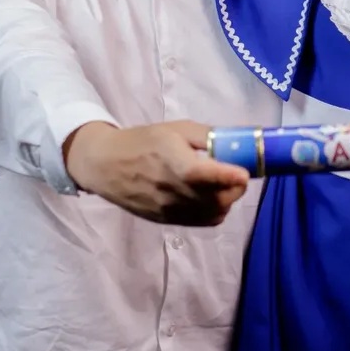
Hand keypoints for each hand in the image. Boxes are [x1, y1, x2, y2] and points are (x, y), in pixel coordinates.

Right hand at [64, 121, 250, 225]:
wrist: (106, 165)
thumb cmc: (142, 142)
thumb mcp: (175, 128)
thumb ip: (206, 136)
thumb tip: (237, 143)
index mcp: (172, 162)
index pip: (202, 175)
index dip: (227, 176)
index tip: (243, 172)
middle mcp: (171, 190)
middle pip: (216, 199)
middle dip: (235, 189)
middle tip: (237, 176)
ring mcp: (169, 209)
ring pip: (213, 213)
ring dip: (226, 200)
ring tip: (222, 186)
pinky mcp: (167, 220)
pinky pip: (202, 221)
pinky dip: (214, 211)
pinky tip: (209, 197)